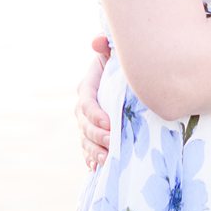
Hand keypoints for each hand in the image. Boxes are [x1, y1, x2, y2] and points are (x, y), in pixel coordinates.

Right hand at [76, 35, 110, 169]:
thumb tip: (97, 41)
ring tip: (106, 160)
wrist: (126, 79)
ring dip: (94, 151)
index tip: (110, 123)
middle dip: (97, 136)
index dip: (95, 114)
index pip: (87, 102)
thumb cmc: (121, 64)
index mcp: (88, 87)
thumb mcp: (115, 54)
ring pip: (86, 141)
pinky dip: (92, 160)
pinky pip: (89, 151)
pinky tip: (97, 169)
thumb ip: (106, 46)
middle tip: (112, 143)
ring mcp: (87, 124)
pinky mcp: (94, 136)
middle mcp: (84, 108)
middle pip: (85, 125)